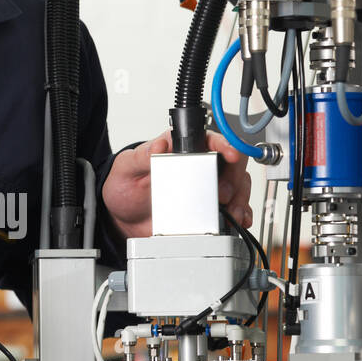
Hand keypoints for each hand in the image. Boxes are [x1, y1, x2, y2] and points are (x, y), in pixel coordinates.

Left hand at [103, 129, 251, 240]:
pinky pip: (232, 209)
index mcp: (179, 149)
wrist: (121, 217)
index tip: (229, 154)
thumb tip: (159, 144)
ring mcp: (205, 188)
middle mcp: (198, 166)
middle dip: (234, 178)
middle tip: (224, 194)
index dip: (224, 144)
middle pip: (230, 163)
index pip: (208, 139)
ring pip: (237, 186)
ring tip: (232, 212)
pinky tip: (237, 221)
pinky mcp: (206, 209)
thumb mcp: (126, 168)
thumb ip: (141, 156)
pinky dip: (240, 215)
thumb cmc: (124, 187)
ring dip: (240, 199)